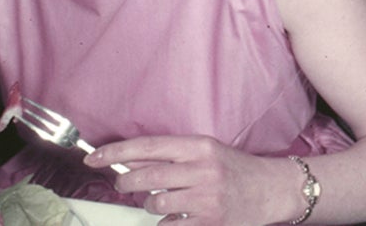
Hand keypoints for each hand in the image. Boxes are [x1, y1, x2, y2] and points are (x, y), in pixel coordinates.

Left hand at [87, 135, 295, 225]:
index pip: (149, 147)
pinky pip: (169, 225)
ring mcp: (206, 198)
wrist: (271, 190)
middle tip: (123, 184)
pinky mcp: (208, 222)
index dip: (117, 153)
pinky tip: (179, 215)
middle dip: (126, 182)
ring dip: (150, 204)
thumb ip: (171, 156)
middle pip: (146, 177)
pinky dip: (167, 222)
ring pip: (155, 203)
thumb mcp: (206, 152)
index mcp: (200, 146)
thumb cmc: (235, 169)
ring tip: (164, 200)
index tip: (94, 158)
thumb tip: (130, 160)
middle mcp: (202, 169)